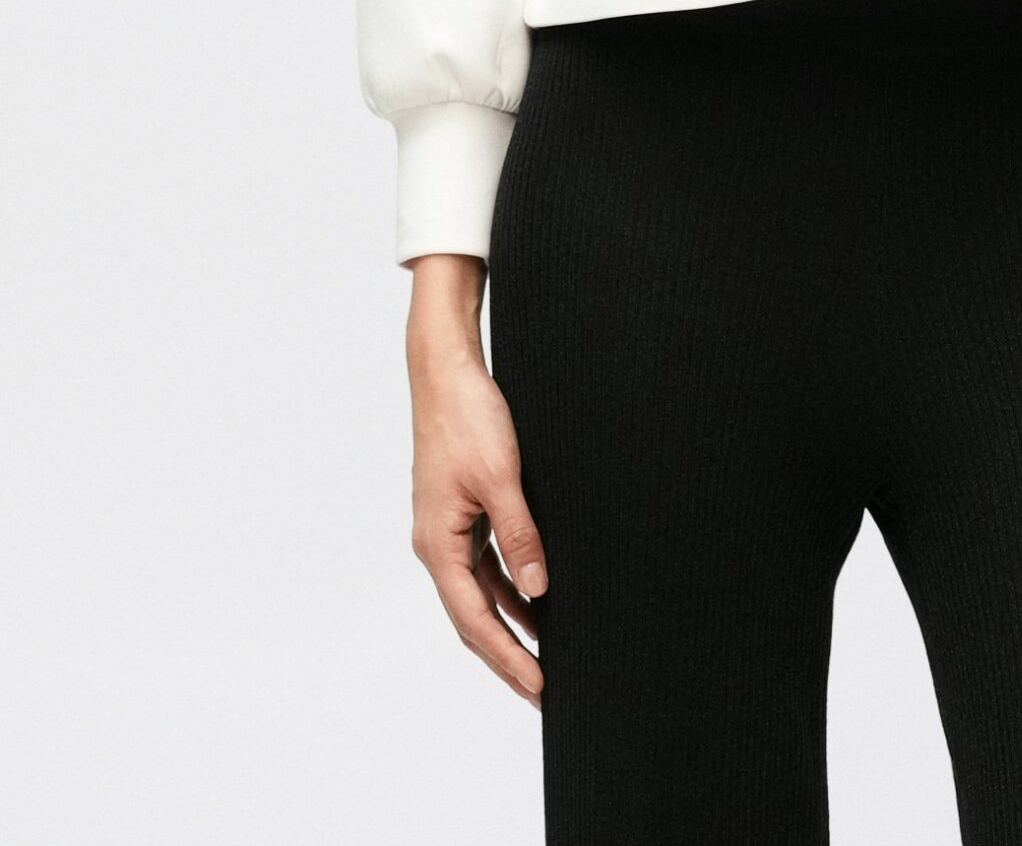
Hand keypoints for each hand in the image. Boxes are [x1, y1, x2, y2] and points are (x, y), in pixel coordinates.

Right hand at [406, 255, 547, 705]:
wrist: (447, 370)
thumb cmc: (466, 417)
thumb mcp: (501, 478)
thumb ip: (521, 536)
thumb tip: (538, 589)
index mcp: (439, 545)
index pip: (475, 621)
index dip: (508, 658)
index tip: (539, 687)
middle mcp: (438, 544)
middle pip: (474, 616)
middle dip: (508, 653)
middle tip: (544, 687)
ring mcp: (448, 529)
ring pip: (481, 592)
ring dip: (511, 623)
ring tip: (546, 654)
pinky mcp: (461, 511)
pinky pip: (486, 563)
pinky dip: (509, 586)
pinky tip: (536, 599)